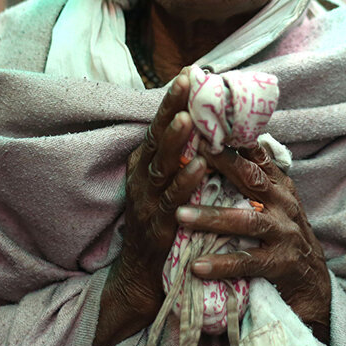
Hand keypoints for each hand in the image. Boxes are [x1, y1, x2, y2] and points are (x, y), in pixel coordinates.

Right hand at [92, 69, 206, 345]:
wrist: (143, 273)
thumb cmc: (162, 220)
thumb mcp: (167, 182)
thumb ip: (179, 154)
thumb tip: (203, 120)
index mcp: (146, 161)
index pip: (160, 123)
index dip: (173, 98)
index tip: (190, 71)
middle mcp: (142, 175)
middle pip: (157, 135)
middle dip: (172, 108)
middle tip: (186, 82)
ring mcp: (146, 199)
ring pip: (162, 164)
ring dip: (176, 141)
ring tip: (191, 119)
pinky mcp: (156, 223)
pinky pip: (172, 198)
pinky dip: (185, 181)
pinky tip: (200, 166)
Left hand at [176, 144, 330, 340]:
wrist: (315, 287)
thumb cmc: (284, 240)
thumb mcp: (274, 205)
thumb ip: (253, 181)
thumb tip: (222, 148)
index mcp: (279, 187)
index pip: (256, 155)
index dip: (231, 139)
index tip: (204, 124)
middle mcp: (284, 204)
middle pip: (251, 178)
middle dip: (220, 164)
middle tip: (188, 153)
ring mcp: (285, 233)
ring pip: (246, 220)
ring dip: (211, 217)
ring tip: (180, 214)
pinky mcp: (282, 264)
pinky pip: (249, 262)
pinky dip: (222, 263)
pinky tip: (197, 265)